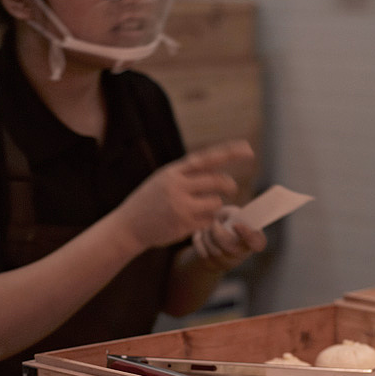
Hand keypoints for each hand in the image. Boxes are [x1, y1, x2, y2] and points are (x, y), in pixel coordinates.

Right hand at [113, 140, 254, 249]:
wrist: (127, 226)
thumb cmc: (148, 201)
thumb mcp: (162, 180)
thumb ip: (186, 174)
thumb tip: (217, 171)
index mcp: (172, 172)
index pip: (206, 159)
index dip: (228, 153)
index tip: (247, 149)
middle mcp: (177, 187)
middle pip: (217, 181)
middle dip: (229, 185)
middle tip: (232, 188)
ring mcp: (180, 207)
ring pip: (215, 203)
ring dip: (216, 206)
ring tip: (204, 208)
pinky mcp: (183, 225)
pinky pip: (208, 221)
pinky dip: (207, 220)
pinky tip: (195, 220)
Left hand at [191, 206, 267, 271]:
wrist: (210, 235)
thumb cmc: (225, 221)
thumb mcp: (230, 213)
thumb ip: (232, 214)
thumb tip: (231, 219)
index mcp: (253, 239)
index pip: (258, 243)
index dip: (248, 236)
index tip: (236, 225)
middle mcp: (243, 254)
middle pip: (231, 248)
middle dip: (217, 232)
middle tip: (214, 222)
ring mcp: (228, 263)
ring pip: (215, 251)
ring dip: (207, 234)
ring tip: (207, 228)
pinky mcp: (212, 265)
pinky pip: (202, 253)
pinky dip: (198, 240)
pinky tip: (201, 235)